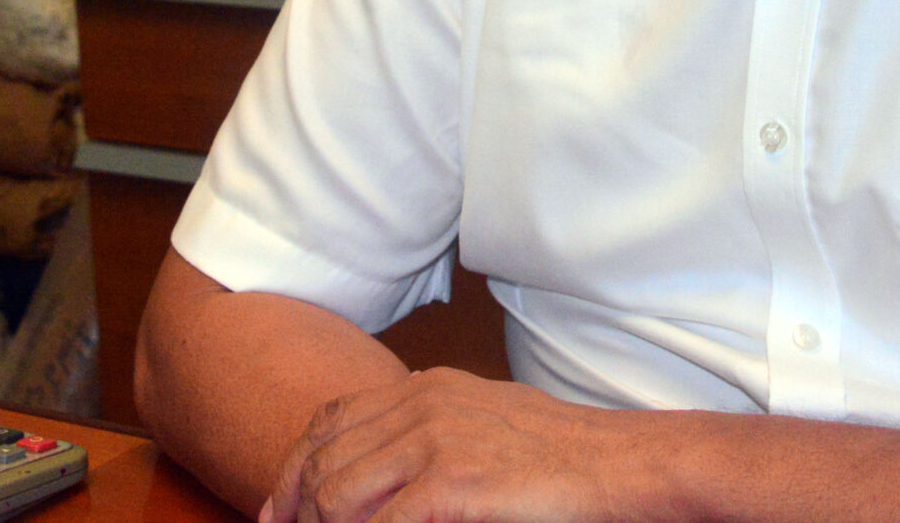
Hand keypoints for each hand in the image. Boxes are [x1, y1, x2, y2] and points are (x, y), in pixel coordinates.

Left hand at [265, 369, 658, 522]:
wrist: (622, 463)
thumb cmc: (565, 454)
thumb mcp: (485, 422)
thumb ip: (432, 431)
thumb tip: (384, 465)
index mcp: (426, 388)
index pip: (330, 421)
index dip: (293, 467)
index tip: (277, 512)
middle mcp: (421, 405)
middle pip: (323, 459)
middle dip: (296, 508)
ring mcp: (435, 442)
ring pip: (337, 493)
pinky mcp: (452, 482)